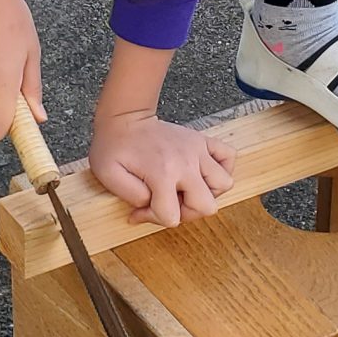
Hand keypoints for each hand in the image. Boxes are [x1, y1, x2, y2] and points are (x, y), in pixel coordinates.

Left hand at [89, 109, 235, 228]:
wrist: (125, 118)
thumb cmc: (114, 146)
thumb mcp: (108, 175)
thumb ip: (131, 197)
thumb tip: (151, 204)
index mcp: (163, 173)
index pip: (172, 216)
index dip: (155, 219)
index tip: (141, 210)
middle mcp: (186, 162)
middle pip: (207, 205)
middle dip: (188, 212)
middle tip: (169, 204)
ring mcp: (198, 149)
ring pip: (224, 183)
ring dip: (208, 193)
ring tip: (187, 190)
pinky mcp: (203, 141)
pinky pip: (229, 157)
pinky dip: (223, 169)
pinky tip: (203, 174)